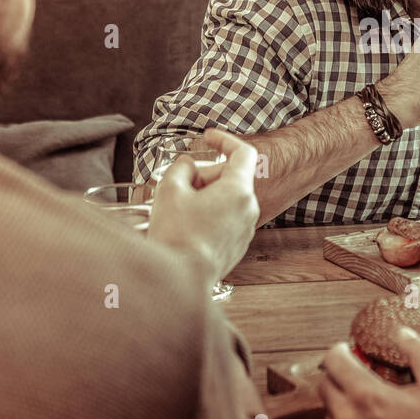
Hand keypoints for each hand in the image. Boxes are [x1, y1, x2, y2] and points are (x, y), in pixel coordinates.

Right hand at [147, 129, 260, 278]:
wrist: (180, 280)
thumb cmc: (177, 235)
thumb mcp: (170, 190)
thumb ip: (181, 168)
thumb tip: (188, 166)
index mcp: (238, 191)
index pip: (243, 153)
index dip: (225, 140)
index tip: (208, 138)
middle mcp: (249, 209)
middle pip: (232, 178)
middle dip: (206, 174)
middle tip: (181, 183)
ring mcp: (246, 230)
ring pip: (228, 200)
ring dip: (206, 196)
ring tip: (180, 208)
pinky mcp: (237, 247)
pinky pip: (227, 220)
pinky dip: (210, 215)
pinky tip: (187, 226)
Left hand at [319, 327, 419, 418]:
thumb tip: (402, 334)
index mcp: (366, 395)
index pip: (333, 359)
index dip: (341, 350)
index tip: (351, 352)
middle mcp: (345, 418)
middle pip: (326, 384)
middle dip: (341, 377)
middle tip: (362, 380)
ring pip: (328, 412)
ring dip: (343, 406)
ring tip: (370, 412)